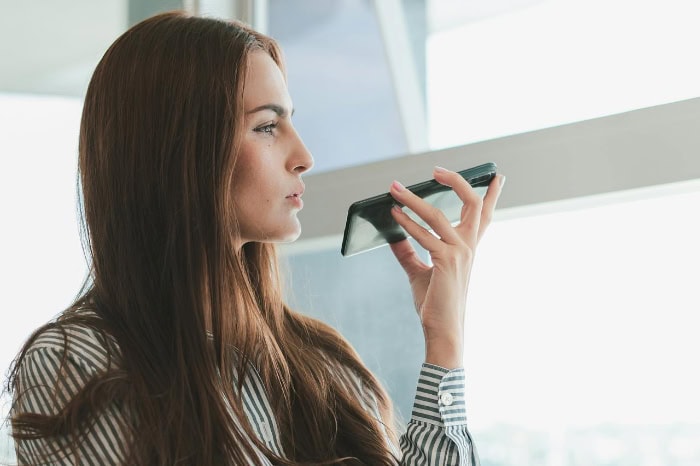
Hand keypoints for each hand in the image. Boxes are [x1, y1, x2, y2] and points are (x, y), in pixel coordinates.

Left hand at [389, 167, 503, 368]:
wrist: (442, 331)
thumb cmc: (435, 304)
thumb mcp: (420, 272)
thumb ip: (408, 251)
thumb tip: (391, 233)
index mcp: (468, 248)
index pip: (484, 216)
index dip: (492, 195)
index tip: (496, 175)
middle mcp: (469, 247)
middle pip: (474, 204)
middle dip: (458, 182)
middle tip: (437, 170)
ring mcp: (461, 253)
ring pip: (439, 215)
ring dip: (414, 199)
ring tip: (394, 189)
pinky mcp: (447, 261)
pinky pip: (425, 235)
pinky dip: (407, 222)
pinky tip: (393, 214)